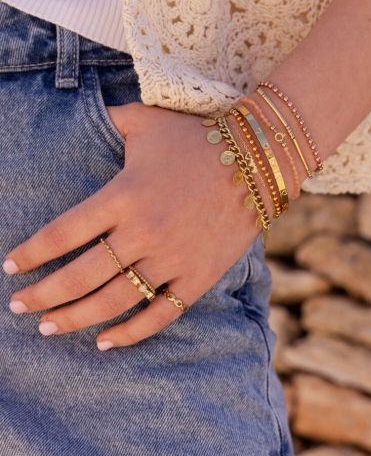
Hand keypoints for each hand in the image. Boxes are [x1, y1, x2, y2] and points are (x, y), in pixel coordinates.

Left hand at [3, 102, 260, 349]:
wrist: (260, 158)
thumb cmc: (199, 137)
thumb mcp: (147, 120)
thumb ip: (108, 119)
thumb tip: (79, 114)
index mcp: (124, 195)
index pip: (62, 233)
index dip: (31, 253)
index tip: (11, 266)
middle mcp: (143, 232)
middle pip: (80, 276)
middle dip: (42, 296)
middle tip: (17, 307)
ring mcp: (173, 259)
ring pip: (114, 302)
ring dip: (75, 319)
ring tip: (47, 327)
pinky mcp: (199, 277)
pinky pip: (160, 315)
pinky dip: (131, 333)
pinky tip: (105, 342)